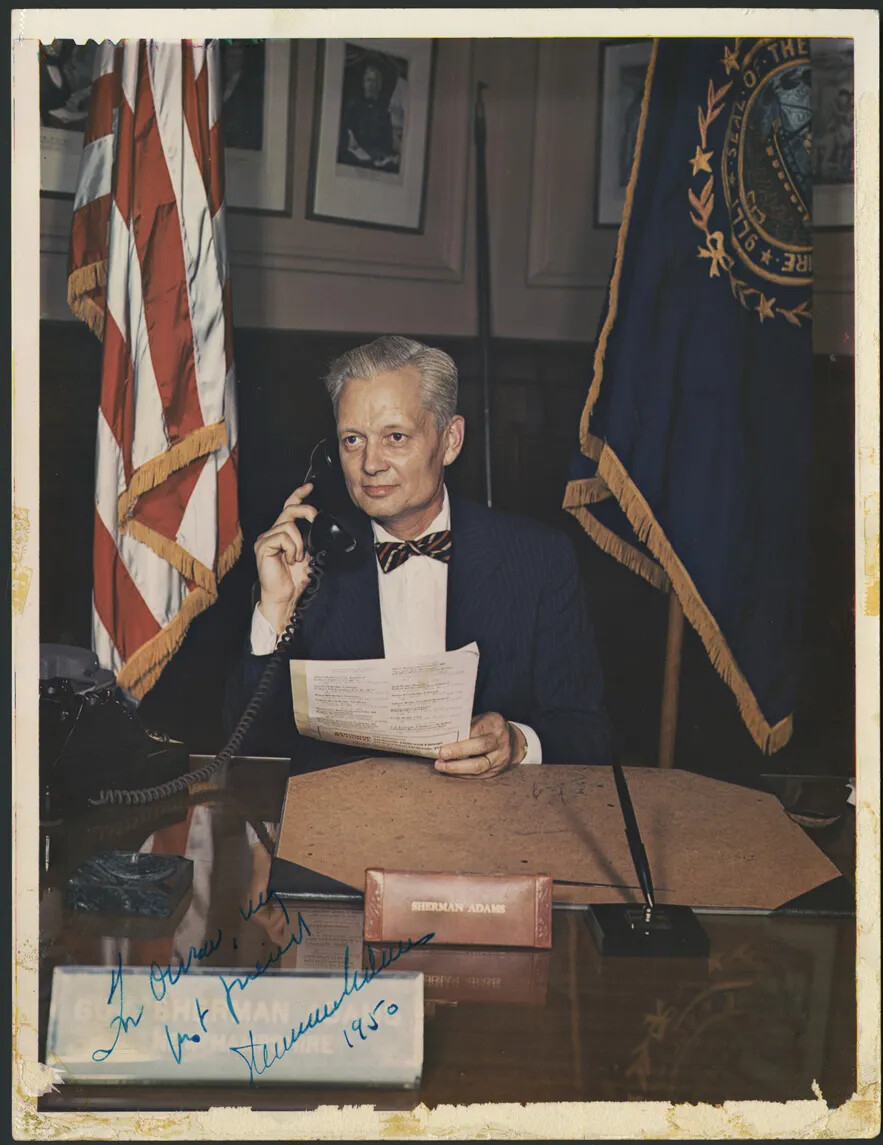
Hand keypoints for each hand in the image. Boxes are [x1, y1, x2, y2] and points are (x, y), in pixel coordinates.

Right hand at [254, 482, 317, 633]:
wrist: (285, 596)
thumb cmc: (294, 579)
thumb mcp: (309, 556)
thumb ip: (311, 540)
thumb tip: (322, 528)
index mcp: (283, 534)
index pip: (289, 508)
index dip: (298, 495)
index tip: (309, 486)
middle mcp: (272, 533)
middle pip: (289, 510)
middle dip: (305, 510)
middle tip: (314, 518)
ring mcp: (265, 539)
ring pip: (288, 526)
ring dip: (299, 543)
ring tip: (296, 558)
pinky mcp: (262, 546)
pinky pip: (283, 537)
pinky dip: (291, 548)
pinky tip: (289, 560)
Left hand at [434, 712, 526, 778]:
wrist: (513, 742)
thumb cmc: (491, 728)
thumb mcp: (483, 719)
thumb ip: (468, 726)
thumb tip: (445, 734)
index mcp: (495, 725)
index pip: (478, 729)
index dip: (462, 734)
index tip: (445, 739)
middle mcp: (500, 742)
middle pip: (480, 747)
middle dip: (459, 751)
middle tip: (442, 753)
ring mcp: (499, 759)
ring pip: (478, 766)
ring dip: (457, 767)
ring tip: (441, 765)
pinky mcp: (495, 772)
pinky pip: (477, 775)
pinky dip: (461, 773)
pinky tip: (449, 771)